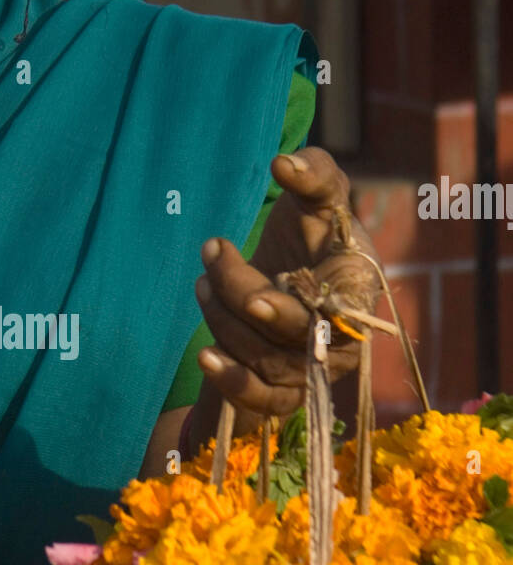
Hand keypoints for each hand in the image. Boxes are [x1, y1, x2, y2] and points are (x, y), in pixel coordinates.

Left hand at [192, 147, 379, 429]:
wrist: (296, 275)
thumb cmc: (313, 233)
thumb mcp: (319, 197)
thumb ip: (313, 174)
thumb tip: (284, 164)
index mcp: (360, 288)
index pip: (336, 312)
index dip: (295, 312)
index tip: (254, 300)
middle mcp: (342, 338)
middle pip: (287, 330)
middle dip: (240, 292)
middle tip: (214, 249)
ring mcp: (314, 370)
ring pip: (262, 357)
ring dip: (221, 319)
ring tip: (204, 280)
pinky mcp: (286, 392)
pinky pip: (260, 400)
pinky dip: (231, 381)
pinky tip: (205, 356)